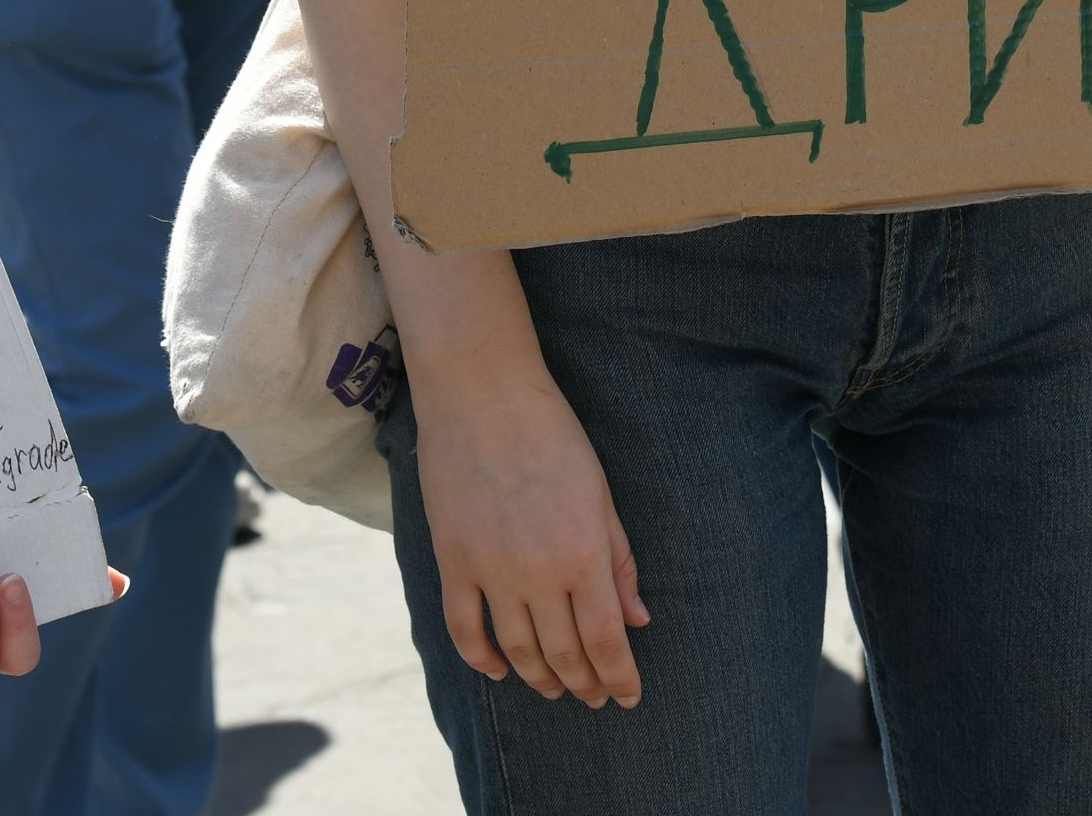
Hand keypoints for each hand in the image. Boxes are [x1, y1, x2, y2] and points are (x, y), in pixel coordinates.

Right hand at [415, 358, 648, 707]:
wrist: (482, 394)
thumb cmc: (553, 434)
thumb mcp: (600, 493)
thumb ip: (619, 559)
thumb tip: (637, 619)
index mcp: (584, 552)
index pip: (606, 638)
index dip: (618, 676)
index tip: (628, 697)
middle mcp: (538, 572)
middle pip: (564, 653)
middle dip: (585, 684)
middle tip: (596, 698)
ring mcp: (491, 570)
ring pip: (519, 649)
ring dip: (541, 679)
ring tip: (558, 689)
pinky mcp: (454, 561)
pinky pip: (465, 629)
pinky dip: (483, 659)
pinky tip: (501, 671)